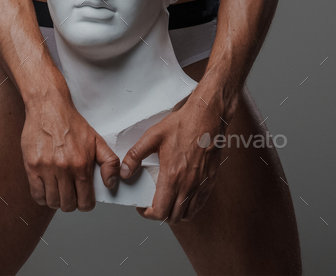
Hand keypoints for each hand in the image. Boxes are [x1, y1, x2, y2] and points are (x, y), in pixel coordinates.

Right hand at [21, 93, 119, 212]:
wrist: (48, 106)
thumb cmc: (71, 122)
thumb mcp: (96, 139)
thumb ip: (109, 161)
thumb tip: (111, 183)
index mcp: (81, 164)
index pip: (85, 202)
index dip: (86, 204)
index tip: (83, 198)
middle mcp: (64, 169)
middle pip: (68, 205)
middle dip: (71, 203)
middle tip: (70, 193)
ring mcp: (46, 168)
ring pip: (52, 202)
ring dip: (56, 200)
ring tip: (58, 190)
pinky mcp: (31, 166)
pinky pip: (37, 195)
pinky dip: (42, 196)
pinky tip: (46, 187)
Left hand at [120, 92, 225, 223]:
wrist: (207, 117)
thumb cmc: (182, 125)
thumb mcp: (153, 136)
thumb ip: (136, 155)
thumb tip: (125, 172)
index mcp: (172, 176)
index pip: (160, 211)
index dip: (148, 214)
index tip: (143, 206)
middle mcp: (188, 185)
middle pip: (173, 217)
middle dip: (160, 215)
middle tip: (153, 204)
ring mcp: (201, 185)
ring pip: (188, 214)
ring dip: (176, 213)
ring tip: (167, 201)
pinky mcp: (210, 181)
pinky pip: (200, 205)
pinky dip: (189, 207)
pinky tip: (182, 196)